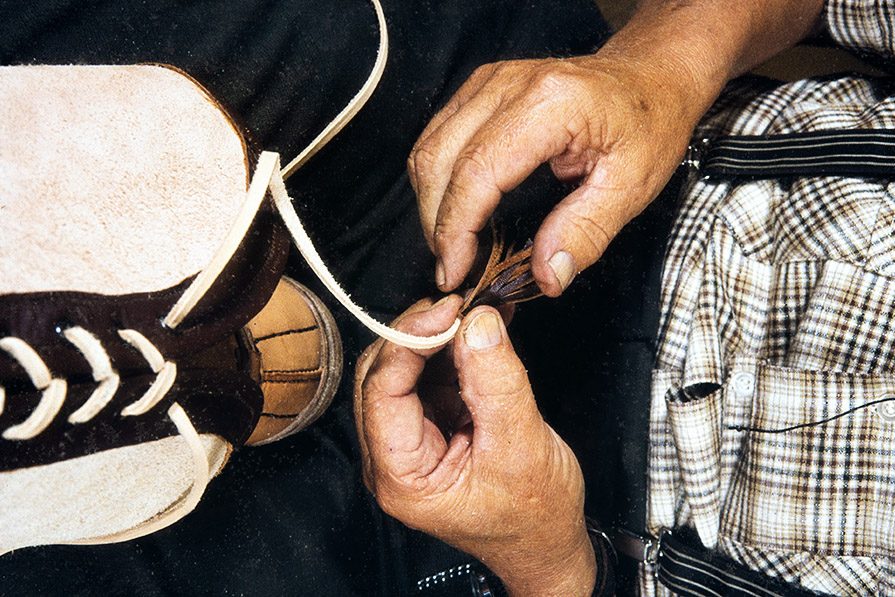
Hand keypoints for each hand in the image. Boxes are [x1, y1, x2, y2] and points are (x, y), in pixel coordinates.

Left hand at [355, 297, 595, 594]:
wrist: (547, 542)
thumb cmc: (533, 517)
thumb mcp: (522, 447)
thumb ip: (497, 383)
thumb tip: (478, 322)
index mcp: (400, 475)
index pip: (382, 391)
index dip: (410, 341)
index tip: (448, 311)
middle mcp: (391, 455)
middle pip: (383, 373)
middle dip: (420, 333)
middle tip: (462, 306)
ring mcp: (409, 437)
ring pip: (403, 367)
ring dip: (437, 335)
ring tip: (476, 311)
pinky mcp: (430, 422)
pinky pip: (429, 372)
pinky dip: (452, 346)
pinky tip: (478, 327)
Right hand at [408, 51, 695, 296]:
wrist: (650, 76)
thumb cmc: (648, 122)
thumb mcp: (633, 185)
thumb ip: (586, 232)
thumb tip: (546, 275)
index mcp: (550, 104)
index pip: (477, 172)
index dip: (455, 229)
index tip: (455, 272)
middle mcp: (508, 85)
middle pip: (439, 161)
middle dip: (436, 225)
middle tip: (453, 271)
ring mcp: (489, 83)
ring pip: (428, 150)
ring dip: (431, 206)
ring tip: (452, 249)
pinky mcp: (480, 90)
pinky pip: (437, 139)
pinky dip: (437, 183)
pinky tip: (455, 214)